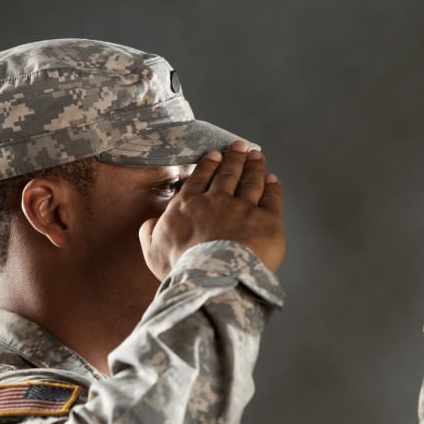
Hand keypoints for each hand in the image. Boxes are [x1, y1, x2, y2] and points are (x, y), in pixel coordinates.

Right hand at [139, 142, 285, 279]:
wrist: (213, 277)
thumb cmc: (182, 268)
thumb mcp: (154, 251)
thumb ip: (150, 233)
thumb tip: (150, 223)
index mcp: (189, 205)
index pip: (200, 178)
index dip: (209, 164)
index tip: (215, 154)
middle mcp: (217, 200)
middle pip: (228, 174)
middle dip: (235, 158)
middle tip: (241, 146)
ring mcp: (243, 208)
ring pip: (251, 181)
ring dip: (255, 166)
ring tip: (257, 156)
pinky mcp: (267, 220)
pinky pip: (271, 199)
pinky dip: (273, 187)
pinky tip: (273, 180)